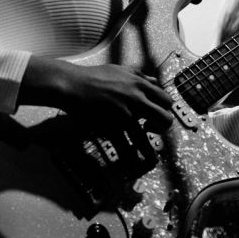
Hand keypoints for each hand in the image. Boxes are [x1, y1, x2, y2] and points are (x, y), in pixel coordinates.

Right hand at [20, 57, 174, 165]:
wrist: (73, 85)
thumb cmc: (94, 76)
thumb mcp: (121, 70)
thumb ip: (139, 75)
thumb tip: (153, 80)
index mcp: (140, 84)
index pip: (165, 99)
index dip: (166, 109)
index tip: (157, 115)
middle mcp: (136, 99)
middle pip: (163, 118)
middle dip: (163, 128)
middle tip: (153, 131)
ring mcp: (124, 114)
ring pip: (145, 138)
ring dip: (149, 153)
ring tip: (152, 161)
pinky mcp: (110, 126)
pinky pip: (124, 147)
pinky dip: (128, 159)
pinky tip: (130, 167)